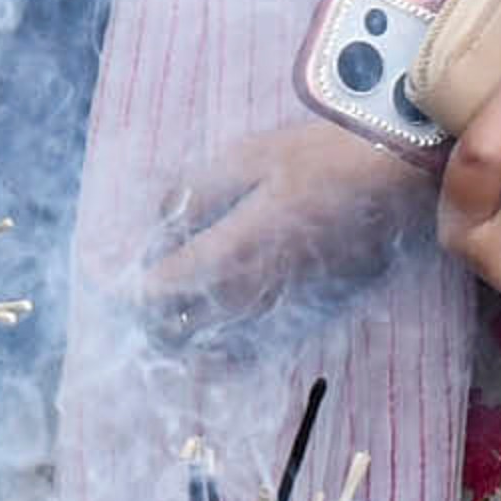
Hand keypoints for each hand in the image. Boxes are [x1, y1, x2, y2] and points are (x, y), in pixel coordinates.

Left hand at [132, 122, 432, 346]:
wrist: (406, 178)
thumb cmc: (327, 156)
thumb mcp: (251, 158)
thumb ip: (196, 193)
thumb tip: (153, 220)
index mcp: (235, 254)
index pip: (155, 290)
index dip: (115, 283)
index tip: (94, 268)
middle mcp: (255, 295)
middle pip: (175, 329)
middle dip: (138, 310)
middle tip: (121, 279)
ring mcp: (285, 310)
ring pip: (209, 344)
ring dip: (174, 326)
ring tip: (157, 294)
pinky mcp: (308, 314)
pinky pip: (247, 344)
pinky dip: (215, 336)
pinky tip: (208, 310)